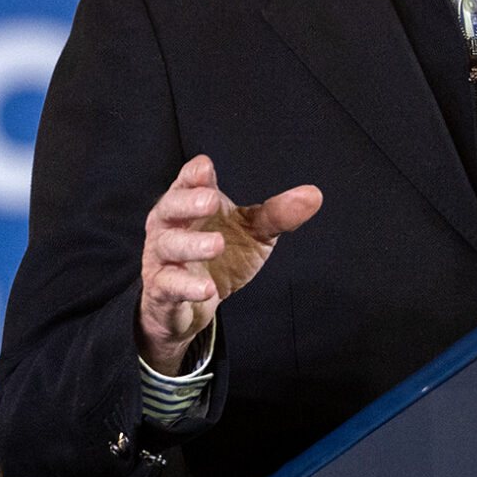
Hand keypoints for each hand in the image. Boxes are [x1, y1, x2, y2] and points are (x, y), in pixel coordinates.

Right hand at [137, 155, 321, 373]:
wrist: (190, 306)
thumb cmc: (221, 257)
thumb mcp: (252, 232)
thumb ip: (278, 214)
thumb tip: (314, 195)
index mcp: (189, 203)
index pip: (186, 180)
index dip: (194, 174)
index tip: (207, 169)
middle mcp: (170, 225)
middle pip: (170, 207)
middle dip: (187, 203)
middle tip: (210, 201)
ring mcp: (162, 258)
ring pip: (170, 246)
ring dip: (192, 245)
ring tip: (216, 245)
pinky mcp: (162, 290)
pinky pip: (170, 285)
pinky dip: (188, 287)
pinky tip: (208, 289)